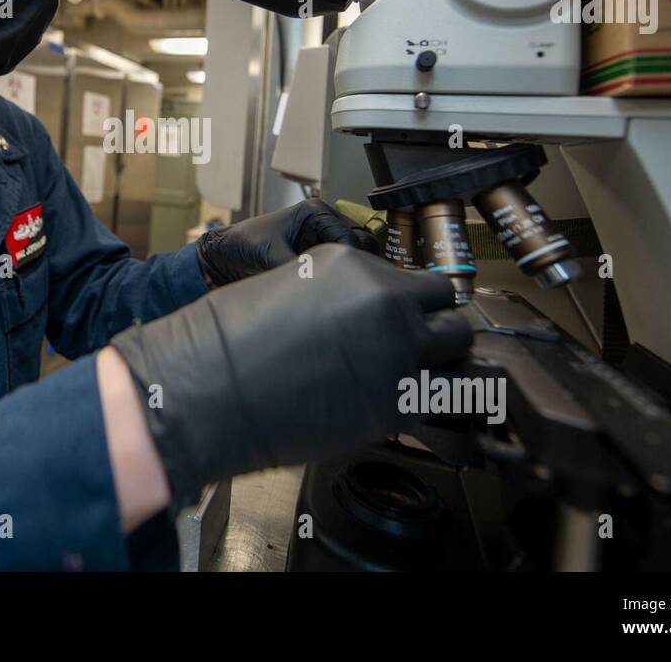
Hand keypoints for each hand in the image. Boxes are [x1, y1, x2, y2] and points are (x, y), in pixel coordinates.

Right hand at [109, 243, 470, 505]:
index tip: (410, 318)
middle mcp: (386, 299)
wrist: (212, 383)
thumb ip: (339, 297)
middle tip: (421, 347)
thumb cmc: (233, 339)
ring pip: (458, 349)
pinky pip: (438, 399)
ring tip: (420, 377)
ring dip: (444, 362)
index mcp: (356, 264)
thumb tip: (362, 320)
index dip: (416, 302)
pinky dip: (428, 403)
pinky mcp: (394, 401)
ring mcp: (396, 349)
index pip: (419, 278)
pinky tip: (405, 406)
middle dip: (438, 327)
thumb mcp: (291, 289)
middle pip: (449, 307)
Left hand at [195, 197, 380, 286]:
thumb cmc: (242, 244)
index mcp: (315, 211)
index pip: (350, 236)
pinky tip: (334, 290)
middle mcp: (323, 222)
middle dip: (358, 263)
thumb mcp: (269, 254)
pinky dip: (340, 276)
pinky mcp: (317, 255)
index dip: (352, 258)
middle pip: (361, 242)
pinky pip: (338, 266)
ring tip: (343, 289)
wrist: (225, 256)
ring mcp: (322, 238)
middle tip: (351, 285)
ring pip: (354, 255)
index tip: (348, 279)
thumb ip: (296, 268)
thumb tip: (318, 283)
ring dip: (350, 270)